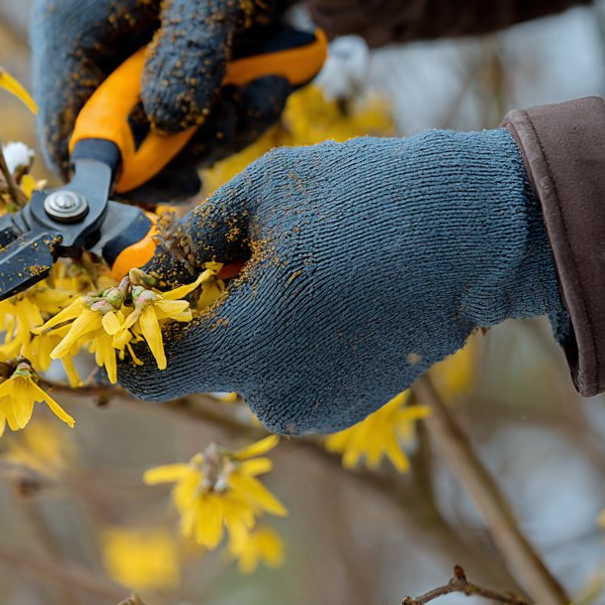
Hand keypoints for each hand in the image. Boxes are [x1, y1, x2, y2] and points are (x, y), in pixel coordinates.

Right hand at [31, 0, 340, 201]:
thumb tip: (167, 124)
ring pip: (167, 146)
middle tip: (239, 117)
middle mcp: (96, 56)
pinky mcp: (177, 75)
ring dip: (224, 131)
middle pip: (122, 151)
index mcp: (73, 29)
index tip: (180, 178)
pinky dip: (239, 116)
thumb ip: (189, 51)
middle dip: (188, 148)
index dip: (116, 172)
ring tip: (267, 86)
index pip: (65, 135)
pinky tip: (270, 80)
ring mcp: (137, 68)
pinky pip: (200, 127)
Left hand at [119, 129, 564, 432]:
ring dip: (243, 325)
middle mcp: (272, 395)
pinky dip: (282, 342)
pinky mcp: (342, 409)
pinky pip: (281, 377)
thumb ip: (183, 242)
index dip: (125, 339)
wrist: (479, 232)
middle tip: (232, 256)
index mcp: (242, 345)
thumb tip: (134, 273)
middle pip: (194, 364)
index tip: (132, 300)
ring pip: (238, 369)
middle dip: (197, 315)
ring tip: (294, 268)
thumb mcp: (258, 195)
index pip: (142, 376)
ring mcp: (312, 409)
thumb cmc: (366, 199)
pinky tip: (323, 295)